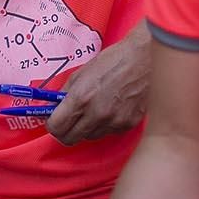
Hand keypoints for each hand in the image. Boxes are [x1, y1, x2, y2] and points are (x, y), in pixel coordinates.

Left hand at [47, 24, 151, 145]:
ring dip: (86, 128)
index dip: (52, 125)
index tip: (54, 120)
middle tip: (69, 121)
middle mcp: (97, 114)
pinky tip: (110, 109)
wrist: (146, 59)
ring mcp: (114, 122)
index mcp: (81, 98)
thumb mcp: (82, 72)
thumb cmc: (113, 60)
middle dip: (66, 131)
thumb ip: (65, 93)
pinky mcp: (128, 125)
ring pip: (90, 137)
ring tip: (94, 110)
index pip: (56, 127)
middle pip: (70, 138)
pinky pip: (108, 132)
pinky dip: (105, 125)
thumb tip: (52, 108)